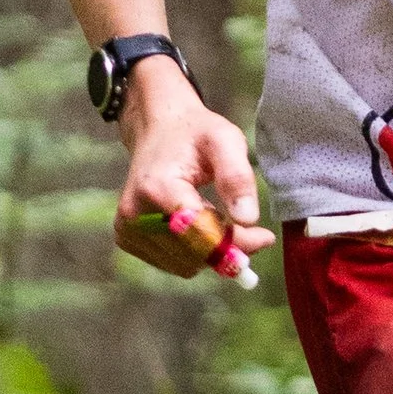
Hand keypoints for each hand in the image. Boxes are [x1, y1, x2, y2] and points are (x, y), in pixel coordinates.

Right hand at [112, 59, 271, 278]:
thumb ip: (237, 177)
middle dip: (226, 246)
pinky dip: (192, 252)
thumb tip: (248, 219)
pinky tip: (196, 225)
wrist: (157, 129)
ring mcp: (127, 228)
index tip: (265, 237)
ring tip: (214, 215)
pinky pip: (172, 262)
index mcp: (157, 187)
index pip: (200, 233)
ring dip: (209, 250)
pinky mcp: (127, 238)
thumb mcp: (225, 141)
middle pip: (194, 253)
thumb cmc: (194, 134)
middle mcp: (135, 213)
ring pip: (185, 264)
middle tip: (246, 226)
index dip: (234, 242)